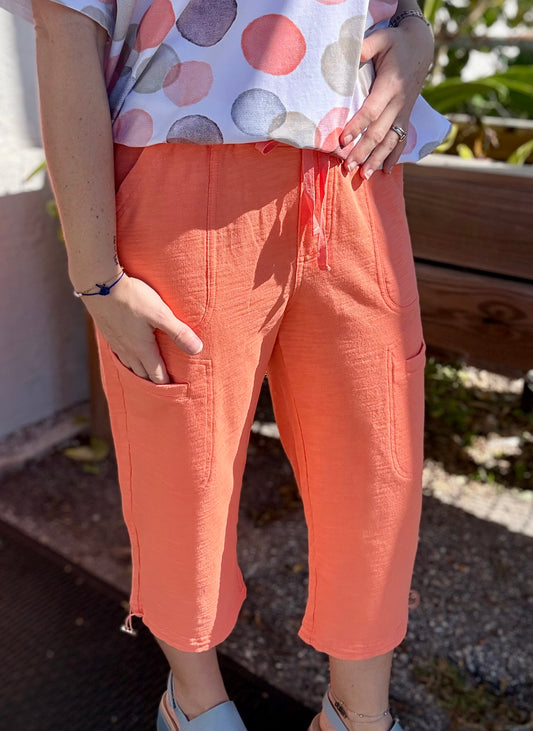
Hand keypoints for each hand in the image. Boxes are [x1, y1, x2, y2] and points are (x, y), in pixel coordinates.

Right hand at [81, 274, 202, 382]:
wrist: (98, 284)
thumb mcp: (161, 313)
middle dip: (153, 381)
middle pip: (142, 373)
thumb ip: (179, 332)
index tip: (175, 392)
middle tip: (164, 386)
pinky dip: (128, 360)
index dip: (166, 384)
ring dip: (140, 372)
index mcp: (142, 349)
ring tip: (148, 375)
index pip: (157, 374)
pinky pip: (119, 354)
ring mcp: (115, 342)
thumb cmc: (133, 298)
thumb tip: (198, 349)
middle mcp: (128, 350)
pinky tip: (129, 354)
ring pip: (129, 365)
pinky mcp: (107, 332)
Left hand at [341, 19, 433, 177]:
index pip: (372, 110)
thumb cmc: (395, 43)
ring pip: (390, 141)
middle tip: (348, 167)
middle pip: (379, 132)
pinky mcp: (405, 117)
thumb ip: (363, 48)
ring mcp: (403, 112)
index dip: (357, 126)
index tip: (342, 141)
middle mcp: (398, 103)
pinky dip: (394, 157)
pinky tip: (384, 171)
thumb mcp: (380, 39)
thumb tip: (344, 58)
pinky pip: (401, 140)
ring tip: (364, 176)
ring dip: (377, 160)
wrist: (421, 48)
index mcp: (390, 85)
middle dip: (363, 152)